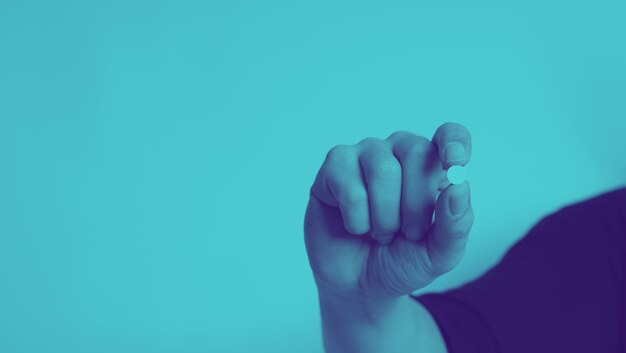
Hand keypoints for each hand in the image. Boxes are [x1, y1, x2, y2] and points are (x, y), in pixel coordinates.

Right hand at [304, 123, 473, 299]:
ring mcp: (364, 155)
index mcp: (431, 166)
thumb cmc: (400, 262)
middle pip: (417, 152)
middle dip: (416, 205)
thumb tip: (458, 186)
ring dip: (385, 217)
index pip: (449, 135)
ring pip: (383, 170)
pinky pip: (351, 188)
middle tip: (409, 233)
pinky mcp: (334, 167)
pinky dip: (357, 220)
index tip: (455, 163)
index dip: (454, 142)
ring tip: (381, 233)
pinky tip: (355, 226)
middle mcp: (398, 152)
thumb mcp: (438, 254)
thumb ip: (455, 224)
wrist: (358, 287)